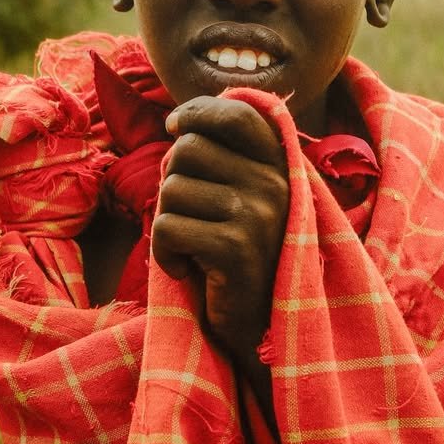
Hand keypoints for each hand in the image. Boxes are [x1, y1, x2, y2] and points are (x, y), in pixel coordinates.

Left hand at [152, 96, 288, 361]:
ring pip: (172, 188)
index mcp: (280, 165)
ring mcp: (258, 214)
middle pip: (188, 148)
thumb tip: (177, 123)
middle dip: (174, 182)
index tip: (176, 129)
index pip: (235, 113)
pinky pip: (167, 228)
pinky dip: (163, 253)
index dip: (195, 113)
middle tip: (191, 217)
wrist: (265, 330)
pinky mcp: (235, 248)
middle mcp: (274, 183)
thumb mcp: (245, 199)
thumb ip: (224, 159)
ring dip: (167, 222)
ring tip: (191, 247)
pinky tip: (185, 269)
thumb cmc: (242, 259)